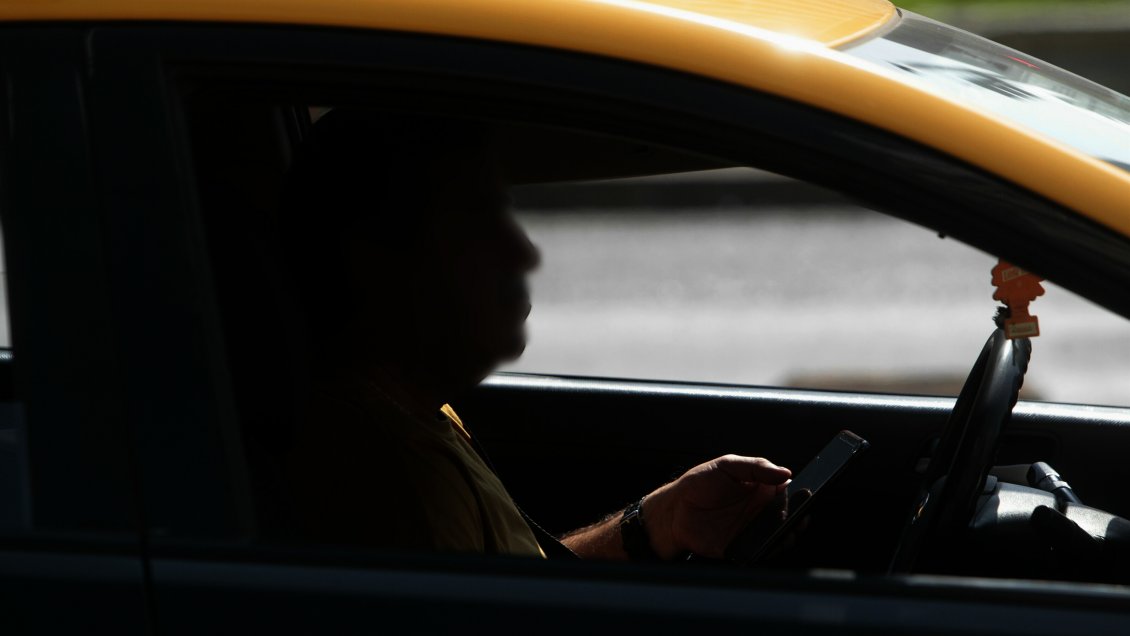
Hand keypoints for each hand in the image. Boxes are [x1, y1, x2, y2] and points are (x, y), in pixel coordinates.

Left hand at [642, 455, 790, 559]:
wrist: (674, 510)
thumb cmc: (699, 483)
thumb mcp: (727, 465)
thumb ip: (756, 467)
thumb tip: (785, 472)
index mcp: (759, 487)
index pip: (787, 491)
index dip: (799, 494)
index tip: (806, 495)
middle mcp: (759, 509)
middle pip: (788, 515)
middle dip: (798, 517)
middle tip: (800, 516)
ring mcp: (752, 529)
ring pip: (779, 535)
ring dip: (788, 535)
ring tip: (788, 531)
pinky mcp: (743, 547)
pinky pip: (762, 551)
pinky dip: (770, 549)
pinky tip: (771, 544)